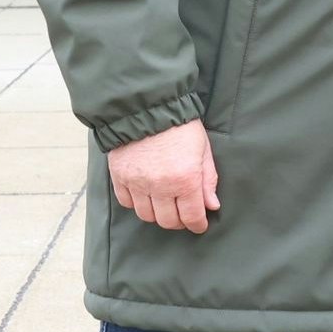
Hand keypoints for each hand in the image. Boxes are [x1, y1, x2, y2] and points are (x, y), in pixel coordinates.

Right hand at [106, 119, 219, 233]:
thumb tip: (212, 205)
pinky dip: (136, 203)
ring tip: (164, 204)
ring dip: (157, 214)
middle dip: (178, 221)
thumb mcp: (202, 149)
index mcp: (185, 179)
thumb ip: (208, 179)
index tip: (199, 225)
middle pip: (168, 221)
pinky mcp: (120, 176)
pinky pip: (127, 202)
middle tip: (182, 214)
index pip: (191, 217)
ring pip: (146, 215)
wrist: (147, 106)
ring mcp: (138, 182)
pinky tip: (145, 195)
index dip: (197, 225)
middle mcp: (160, 185)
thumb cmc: (180, 125)